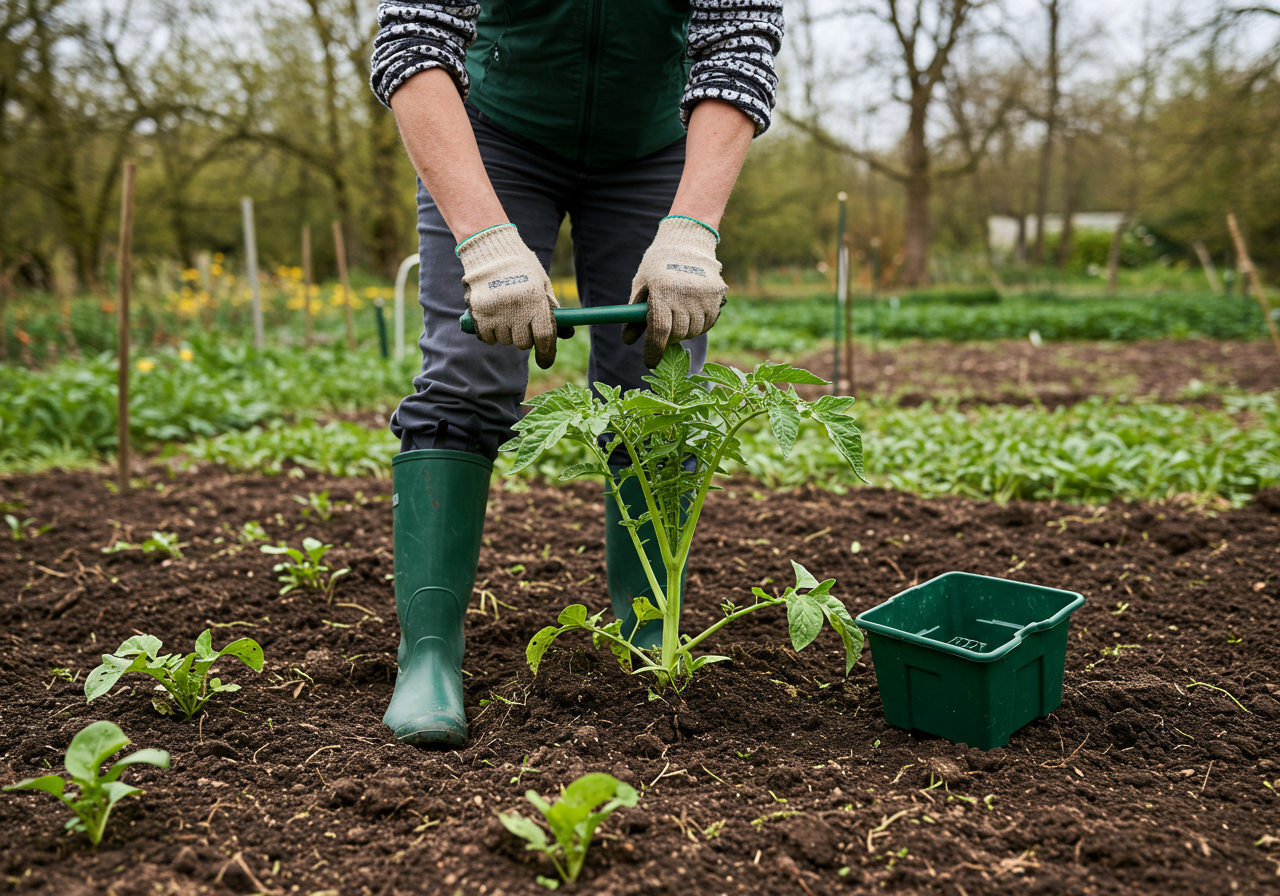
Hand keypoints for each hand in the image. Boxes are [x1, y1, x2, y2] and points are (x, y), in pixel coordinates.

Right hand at [458, 224, 559, 368]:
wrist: (490, 249)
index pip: (544, 336)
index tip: (544, 362)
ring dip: (508, 335)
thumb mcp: (542, 283)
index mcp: (536, 299)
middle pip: (523, 343)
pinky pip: (488, 338)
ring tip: (506, 315)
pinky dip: (491, 334)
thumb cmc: (521, 266)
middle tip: (522, 325)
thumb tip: (566, 334)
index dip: (546, 353)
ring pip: (505, 341)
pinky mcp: (479, 313)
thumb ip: (551, 308)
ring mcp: (496, 311)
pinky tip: (493, 320)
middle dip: (525, 339)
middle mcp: (517, 308)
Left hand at [622, 216, 726, 367]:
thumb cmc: (658, 265)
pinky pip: (707, 323)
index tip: (650, 361)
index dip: (654, 350)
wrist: (687, 241)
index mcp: (661, 291)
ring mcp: (703, 295)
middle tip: (663, 335)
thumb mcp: (641, 284)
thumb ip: (634, 312)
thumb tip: (628, 340)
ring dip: (683, 332)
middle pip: (677, 333)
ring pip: (693, 330)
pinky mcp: (716, 296)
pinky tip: (690, 315)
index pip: (660, 330)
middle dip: (667, 340)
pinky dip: (698, 325)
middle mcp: (684, 294)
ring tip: (677, 319)